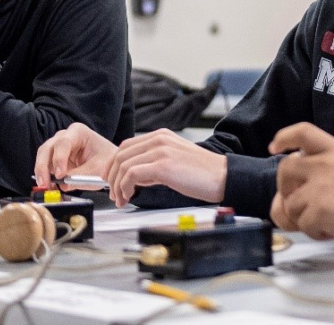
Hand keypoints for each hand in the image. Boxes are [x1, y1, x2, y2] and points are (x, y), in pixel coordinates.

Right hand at [34, 122, 116, 189]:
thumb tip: (63, 184)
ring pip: (43, 157)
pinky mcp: (55, 159)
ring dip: (42, 173)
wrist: (109, 165)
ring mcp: (58, 147)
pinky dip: (45, 177)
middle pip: (47, 149)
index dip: (59, 159)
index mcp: (78, 132)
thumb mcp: (97, 170)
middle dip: (43, 167)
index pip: (63, 143)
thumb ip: (79, 177)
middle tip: (44, 184)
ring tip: (45, 188)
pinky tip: (49, 187)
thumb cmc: (106, 162)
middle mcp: (65, 136)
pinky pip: (45, 167)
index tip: (60, 174)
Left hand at [105, 130, 227, 206]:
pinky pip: (131, 175)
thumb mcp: (174, 160)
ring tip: (121, 199)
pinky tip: (129, 197)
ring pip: (123, 165)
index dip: (114, 165)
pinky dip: (125, 188)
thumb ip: (154, 163)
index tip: (112, 180)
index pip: (126, 146)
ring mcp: (160, 150)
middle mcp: (159, 139)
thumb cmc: (202, 173)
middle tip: (114, 194)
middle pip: (120, 155)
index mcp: (161, 135)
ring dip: (117, 186)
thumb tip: (135, 176)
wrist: (222, 176)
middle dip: (111, 177)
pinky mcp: (162, 165)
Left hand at [269, 123, 333, 250]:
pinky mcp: (319, 208)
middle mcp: (327, 163)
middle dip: (284, 189)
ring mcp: (321, 184)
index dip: (284, 137)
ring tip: (330, 221)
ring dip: (304, 218)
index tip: (275, 147)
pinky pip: (302, 225)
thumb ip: (327, 175)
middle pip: (284, 169)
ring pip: (290, 204)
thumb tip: (296, 194)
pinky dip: (316, 233)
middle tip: (298, 202)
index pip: (303, 132)